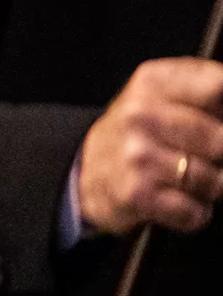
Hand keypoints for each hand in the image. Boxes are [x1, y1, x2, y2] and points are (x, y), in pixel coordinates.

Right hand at [75, 58, 222, 236]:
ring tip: (186, 180)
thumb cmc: (139, 133)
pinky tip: (176, 201)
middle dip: (220, 156)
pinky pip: (195, 212)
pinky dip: (193, 213)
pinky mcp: (136, 193)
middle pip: (220, 140)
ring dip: (210, 188)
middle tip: (205, 157)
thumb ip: (205, 88)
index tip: (218, 124)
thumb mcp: (162, 94)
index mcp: (153, 82)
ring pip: (214, 181)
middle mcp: (140, 115)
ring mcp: (138, 155)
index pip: (217, 85)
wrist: (85, 171)